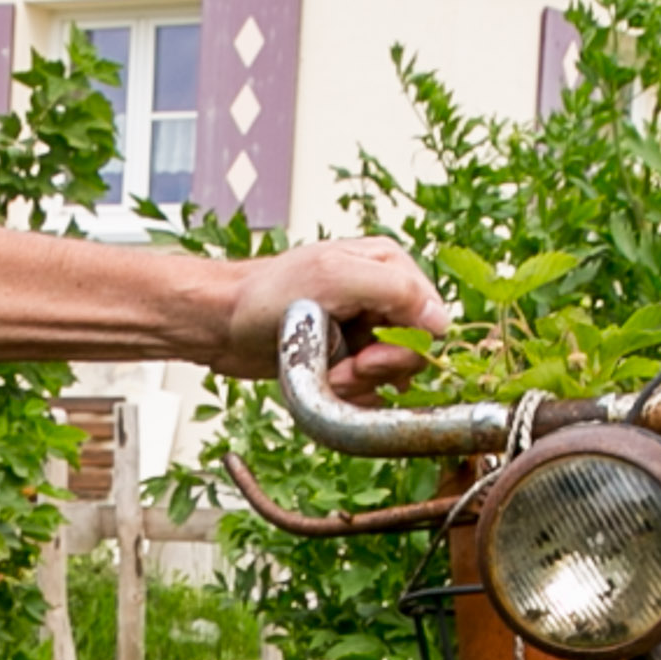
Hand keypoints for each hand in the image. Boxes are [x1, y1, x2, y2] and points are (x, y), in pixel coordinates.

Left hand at [227, 233, 440, 399]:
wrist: (221, 322)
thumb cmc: (264, 294)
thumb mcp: (333, 277)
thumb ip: (394, 290)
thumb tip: (439, 318)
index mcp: (388, 265)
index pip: (431, 319)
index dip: (405, 348)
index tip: (366, 358)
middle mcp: (382, 295)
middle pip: (414, 351)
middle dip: (378, 370)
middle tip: (343, 371)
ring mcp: (365, 327)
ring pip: (392, 374)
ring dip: (361, 384)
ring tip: (328, 375)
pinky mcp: (348, 355)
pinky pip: (370, 387)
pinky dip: (352, 394)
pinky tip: (327, 383)